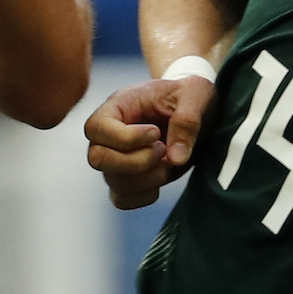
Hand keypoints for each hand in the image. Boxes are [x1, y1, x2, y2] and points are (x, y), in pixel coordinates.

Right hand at [83, 76, 216, 208]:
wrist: (192, 107)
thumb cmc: (188, 95)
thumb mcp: (195, 94)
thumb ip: (187, 120)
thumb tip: (176, 158)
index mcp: (118, 105)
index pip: (97, 127)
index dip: (125, 138)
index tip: (156, 133)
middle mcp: (109, 133)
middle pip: (97, 159)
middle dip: (136, 162)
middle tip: (163, 149)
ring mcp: (115, 158)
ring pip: (113, 182)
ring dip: (147, 178)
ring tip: (169, 161)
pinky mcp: (127, 178)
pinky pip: (122, 199)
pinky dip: (145, 195)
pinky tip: (163, 174)